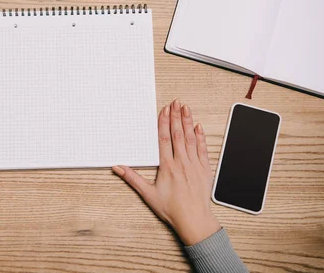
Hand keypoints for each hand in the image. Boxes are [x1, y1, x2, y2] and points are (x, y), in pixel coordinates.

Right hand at [112, 99, 219, 245]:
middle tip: (175, 102)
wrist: (194, 220)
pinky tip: (197, 127)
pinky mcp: (205, 170)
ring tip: (185, 108)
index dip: (164, 123)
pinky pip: (202, 149)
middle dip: (176, 116)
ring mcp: (195, 165)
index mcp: (167, 166)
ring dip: (187, 122)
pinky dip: (200, 137)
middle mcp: (182, 162)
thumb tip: (118, 168)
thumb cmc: (171, 209)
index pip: (164, 139)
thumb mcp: (148, 194)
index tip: (164, 111)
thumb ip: (132, 178)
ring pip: (190, 138)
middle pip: (178, 134)